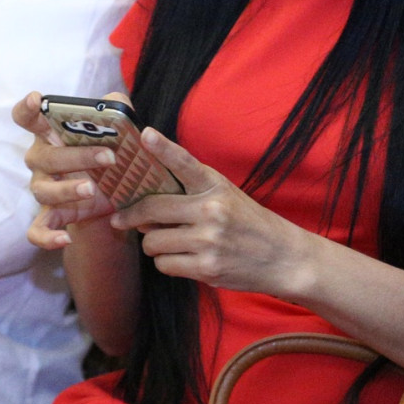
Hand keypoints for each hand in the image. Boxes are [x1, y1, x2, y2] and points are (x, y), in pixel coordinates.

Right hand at [13, 91, 121, 249]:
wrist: (117, 191)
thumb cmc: (108, 151)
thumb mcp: (116, 132)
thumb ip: (116, 112)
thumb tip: (116, 98)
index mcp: (50, 134)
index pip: (26, 118)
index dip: (26, 108)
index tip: (36, 99)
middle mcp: (41, 160)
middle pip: (45, 156)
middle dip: (77, 156)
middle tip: (109, 157)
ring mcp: (44, 188)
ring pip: (42, 191)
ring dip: (66, 190)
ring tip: (92, 190)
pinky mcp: (51, 216)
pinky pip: (37, 230)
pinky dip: (47, 237)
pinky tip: (65, 239)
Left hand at [107, 129, 319, 298]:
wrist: (283, 257)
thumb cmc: (249, 224)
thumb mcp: (227, 196)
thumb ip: (191, 196)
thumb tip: (144, 211)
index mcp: (216, 186)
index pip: (185, 163)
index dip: (163, 148)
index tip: (146, 135)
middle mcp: (212, 210)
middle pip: (152, 209)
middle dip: (130, 217)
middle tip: (120, 220)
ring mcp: (209, 240)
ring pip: (153, 241)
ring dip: (154, 244)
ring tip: (170, 243)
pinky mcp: (207, 267)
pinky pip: (164, 265)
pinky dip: (168, 263)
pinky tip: (185, 259)